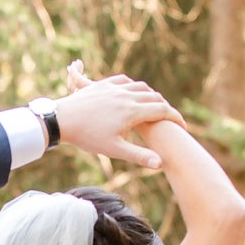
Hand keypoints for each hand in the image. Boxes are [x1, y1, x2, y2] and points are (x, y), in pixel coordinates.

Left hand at [54, 61, 185, 169]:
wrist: (62, 119)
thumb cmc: (87, 137)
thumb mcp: (115, 150)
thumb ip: (139, 156)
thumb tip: (161, 164)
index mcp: (132, 111)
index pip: (162, 111)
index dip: (175, 118)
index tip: (182, 127)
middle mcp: (126, 96)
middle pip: (154, 97)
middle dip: (164, 107)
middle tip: (169, 117)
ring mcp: (114, 88)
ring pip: (140, 87)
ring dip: (151, 95)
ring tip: (154, 105)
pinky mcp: (103, 84)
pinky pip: (125, 81)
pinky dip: (134, 86)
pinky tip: (133, 93)